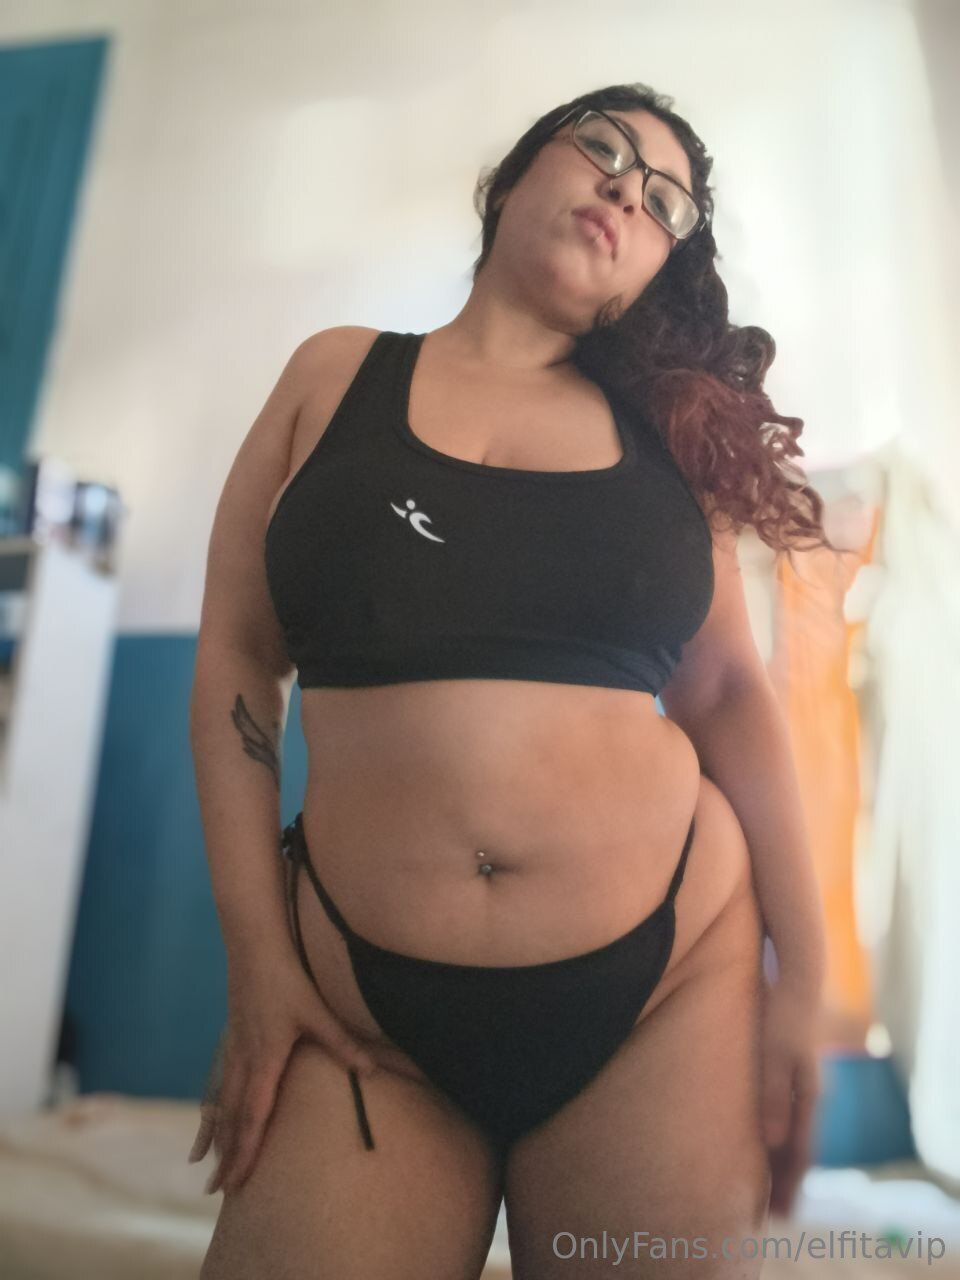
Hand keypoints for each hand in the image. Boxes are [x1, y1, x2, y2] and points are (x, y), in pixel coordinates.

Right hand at [188, 952, 378, 1195]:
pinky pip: (218, 1083)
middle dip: (225, 1156)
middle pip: (231, 1119)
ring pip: (220, 1103)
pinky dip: (211, 1107)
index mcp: (263, 1060)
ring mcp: (233, 1049)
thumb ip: (342, 1043)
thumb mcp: (317, 1012)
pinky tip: (208, 1118)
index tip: (235, 1184)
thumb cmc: (287, 978)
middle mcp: (243, 1060)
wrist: (254, 946)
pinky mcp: (232, 1036)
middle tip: (218, 1191)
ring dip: (215, 1136)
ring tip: (206, 1166)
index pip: (253, 1118)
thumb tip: (371, 1071)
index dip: (244, 1153)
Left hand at [759, 977, 822, 1218]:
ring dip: (784, 1160)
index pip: (801, 1151)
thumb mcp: (773, 1055)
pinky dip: (781, 1136)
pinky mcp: (791, 1069)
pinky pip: (788, 1114)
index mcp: (809, 1095)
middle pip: (800, 1147)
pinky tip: (769, 1139)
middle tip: (775, 1213)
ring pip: (795, 1132)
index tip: (780, 1213)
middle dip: (788, 1180)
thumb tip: (775, 1143)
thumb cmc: (780, 1014)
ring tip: (771, 1184)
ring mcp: (803, 1081)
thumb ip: (773, 1096)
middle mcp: (810, 1093)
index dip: (790, 1183)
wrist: (796, 977)